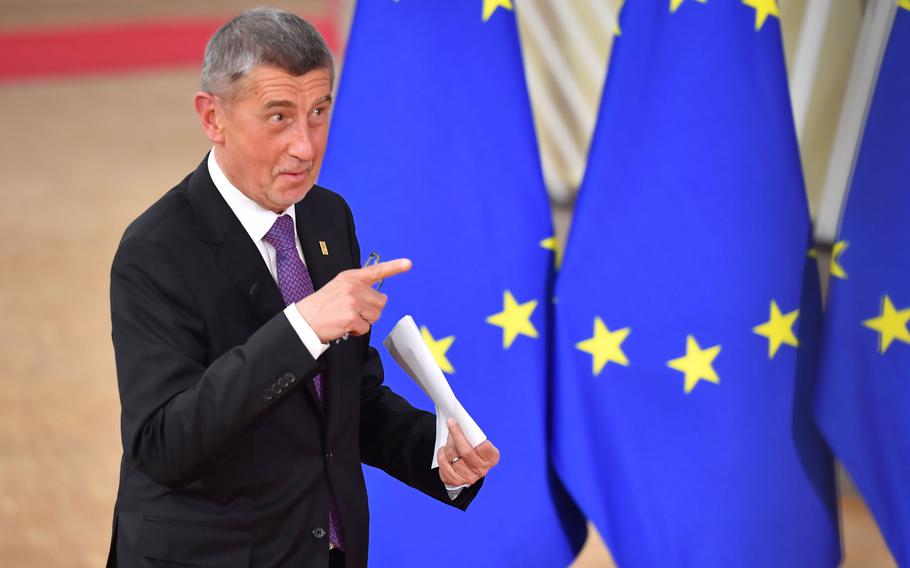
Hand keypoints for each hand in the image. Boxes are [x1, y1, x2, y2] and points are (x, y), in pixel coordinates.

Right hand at [295, 258, 410, 341]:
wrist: (304, 321)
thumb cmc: (321, 307)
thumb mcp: (337, 288)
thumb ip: (357, 288)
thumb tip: (378, 298)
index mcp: (350, 277)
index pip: (376, 270)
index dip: (394, 267)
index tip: (408, 263)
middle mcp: (353, 287)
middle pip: (381, 301)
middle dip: (371, 310)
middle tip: (354, 312)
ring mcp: (353, 301)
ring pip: (376, 315)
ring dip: (364, 321)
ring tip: (347, 318)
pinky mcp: (352, 317)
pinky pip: (366, 328)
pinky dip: (357, 331)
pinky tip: (344, 326)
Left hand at [437, 418, 499, 486]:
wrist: (468, 471)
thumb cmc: (474, 451)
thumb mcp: (478, 442)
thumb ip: (472, 435)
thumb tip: (458, 423)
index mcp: (491, 458)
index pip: (482, 445)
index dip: (469, 433)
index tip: (458, 422)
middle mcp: (482, 469)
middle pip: (466, 451)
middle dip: (456, 435)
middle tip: (450, 423)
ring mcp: (469, 477)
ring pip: (452, 456)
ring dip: (447, 445)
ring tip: (449, 440)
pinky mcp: (456, 481)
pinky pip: (443, 464)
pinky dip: (441, 455)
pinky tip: (443, 451)